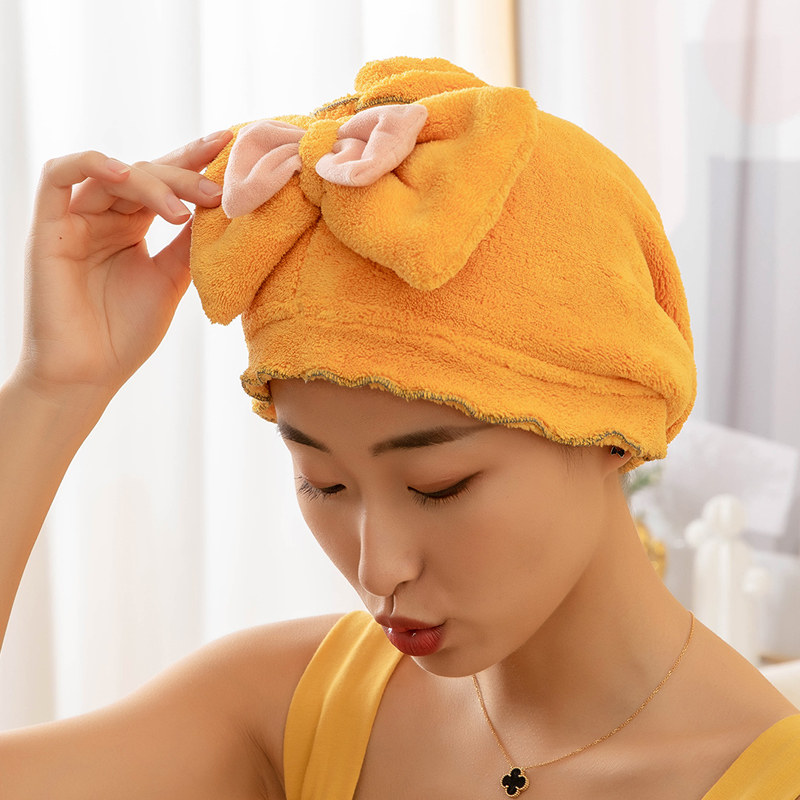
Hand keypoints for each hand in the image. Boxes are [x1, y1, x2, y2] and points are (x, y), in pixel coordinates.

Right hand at [14, 130, 232, 408]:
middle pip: (144, 173)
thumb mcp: (170, 280)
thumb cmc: (126, 334)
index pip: (164, 182)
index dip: (195, 161)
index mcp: (130, 227)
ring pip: (113, 175)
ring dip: (153, 183)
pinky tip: (125, 174)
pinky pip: (58, 177)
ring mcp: (75, 220)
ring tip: (185, 208)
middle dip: (184, 175)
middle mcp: (103, 217)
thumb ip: (189, 243)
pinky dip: (92, 165)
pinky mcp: (48, 229)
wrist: (89, 374)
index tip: (231, 146)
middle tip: (218, 191)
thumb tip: (222, 205)